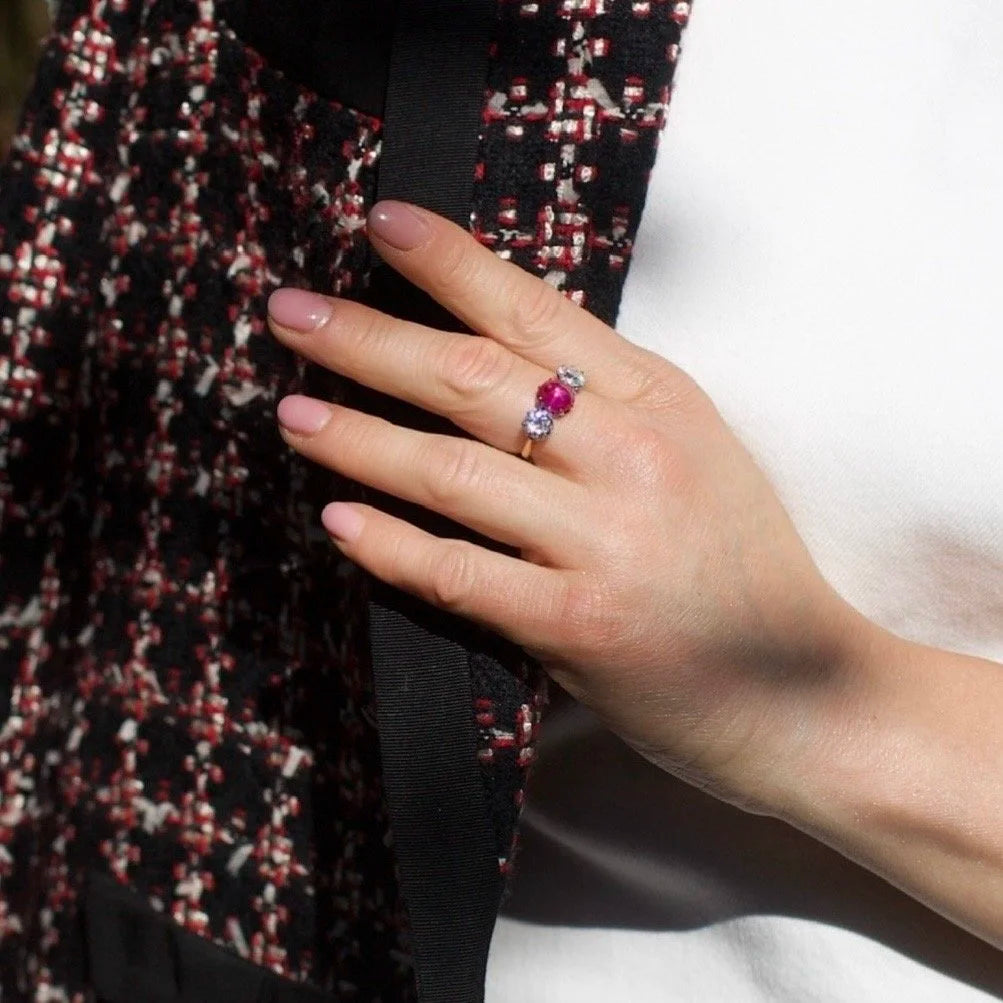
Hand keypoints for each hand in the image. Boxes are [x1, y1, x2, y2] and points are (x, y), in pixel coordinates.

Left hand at [267, 200, 873, 813]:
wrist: (811, 694)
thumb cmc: (743, 567)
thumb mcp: (695, 451)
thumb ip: (609, 403)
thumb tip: (493, 354)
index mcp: (662, 399)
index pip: (535, 311)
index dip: (450, 262)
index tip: (380, 222)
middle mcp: (633, 457)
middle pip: (474, 379)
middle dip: (369, 340)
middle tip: (288, 313)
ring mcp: (607, 543)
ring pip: (453, 472)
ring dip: (359, 440)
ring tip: (290, 414)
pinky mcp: (580, 628)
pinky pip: (460, 575)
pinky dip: (390, 547)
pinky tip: (337, 523)